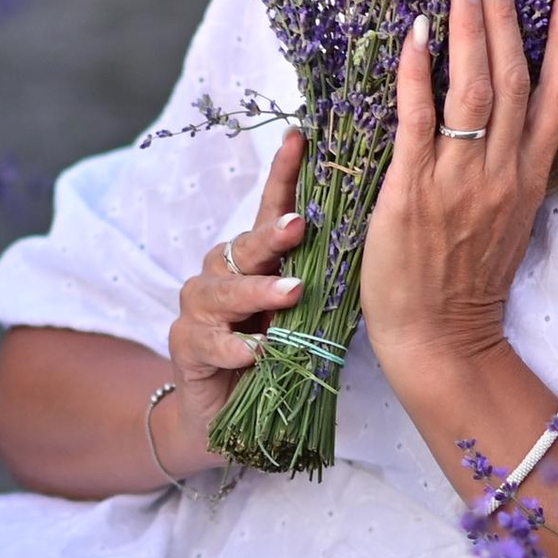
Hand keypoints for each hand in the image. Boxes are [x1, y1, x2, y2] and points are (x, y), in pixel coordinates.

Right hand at [165, 126, 310, 449]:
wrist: (232, 419)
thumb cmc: (277, 358)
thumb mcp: (306, 314)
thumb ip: (321, 277)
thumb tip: (372, 234)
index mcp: (255, 260)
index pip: (270, 209)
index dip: (283, 174)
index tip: (299, 138)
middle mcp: (221, 274)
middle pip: (244, 246)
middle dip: (271, 235)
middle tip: (299, 227)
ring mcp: (199, 309)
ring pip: (222, 291)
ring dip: (256, 293)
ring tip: (289, 296)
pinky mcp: (185, 346)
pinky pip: (208, 341)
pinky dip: (235, 347)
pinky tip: (256, 352)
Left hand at [360, 0, 557, 393]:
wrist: (440, 338)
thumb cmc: (467, 281)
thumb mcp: (511, 218)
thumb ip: (515, 165)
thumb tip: (518, 116)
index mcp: (531, 176)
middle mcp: (502, 171)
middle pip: (514, 74)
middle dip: (507, 8)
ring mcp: (459, 179)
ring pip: (474, 87)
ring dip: (470, 25)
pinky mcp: (413, 190)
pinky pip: (418, 120)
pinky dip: (418, 72)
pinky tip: (418, 31)